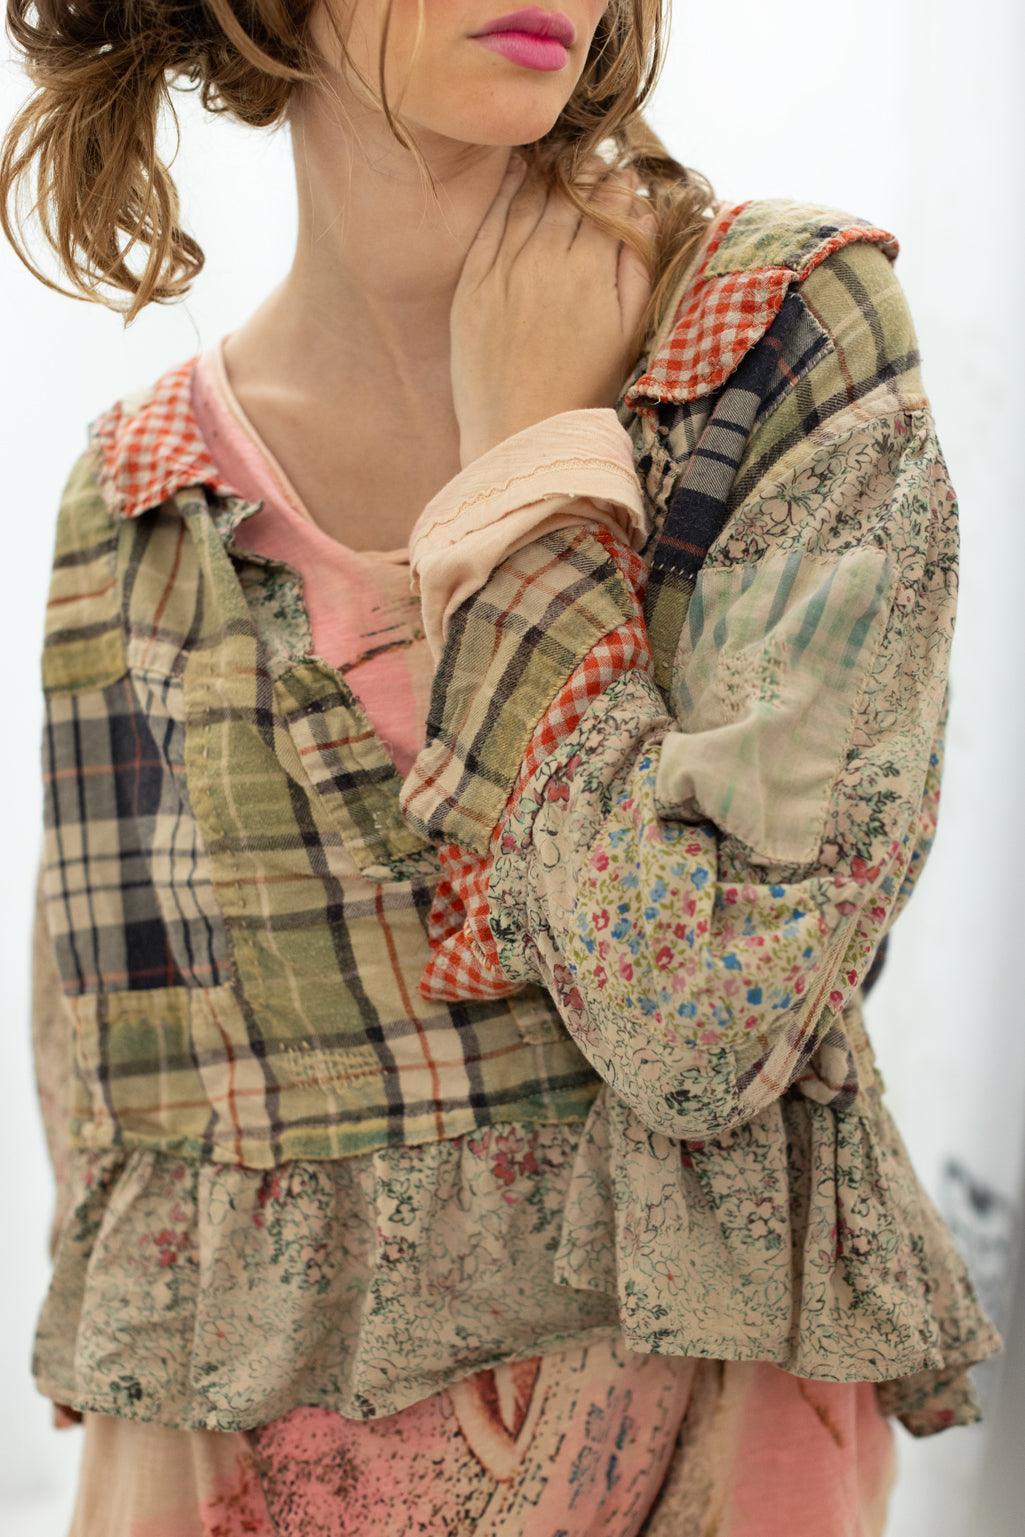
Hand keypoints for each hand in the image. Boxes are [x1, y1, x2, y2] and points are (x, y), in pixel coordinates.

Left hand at [451, 155, 655, 465]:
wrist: (519, 435)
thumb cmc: (584, 390)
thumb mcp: (630, 332)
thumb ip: (640, 265)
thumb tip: (643, 207)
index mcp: (593, 270)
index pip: (612, 197)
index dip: (620, 183)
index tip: (621, 183)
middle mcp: (547, 259)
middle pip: (571, 190)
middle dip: (587, 174)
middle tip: (591, 171)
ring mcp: (506, 268)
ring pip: (531, 195)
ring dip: (547, 175)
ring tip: (558, 171)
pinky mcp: (473, 282)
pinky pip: (492, 219)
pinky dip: (508, 191)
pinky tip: (518, 180)